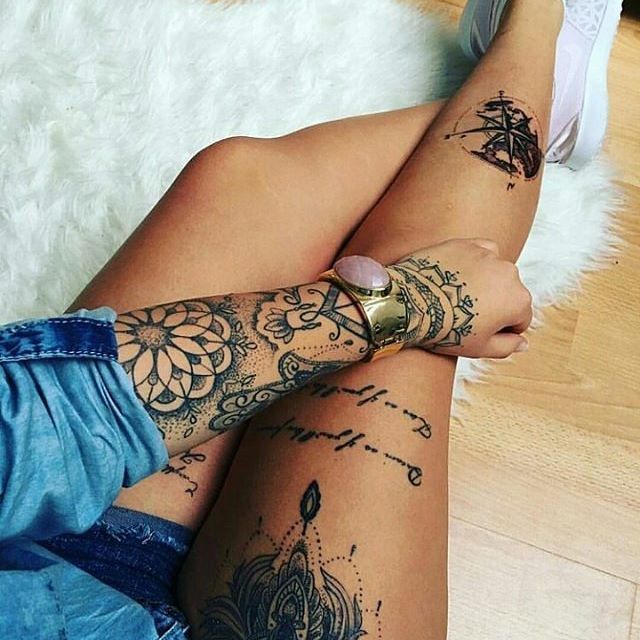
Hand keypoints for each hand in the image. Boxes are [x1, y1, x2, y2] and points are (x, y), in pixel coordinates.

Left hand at [388, 238, 532, 358]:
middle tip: (464, 314)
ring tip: (456, 296)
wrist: (410, 303)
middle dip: (494, 303)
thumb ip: (507, 347)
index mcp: (518, 301)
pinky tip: (456, 276)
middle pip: (508, 293)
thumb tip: (523, 342)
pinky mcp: (467, 244)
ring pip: (494, 272)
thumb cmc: (444, 329)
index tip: (480, 330)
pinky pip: (479, 252)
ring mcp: (489, 255)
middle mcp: (510, 274)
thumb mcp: (479, 348)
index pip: (520, 318)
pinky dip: (472, 262)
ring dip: (483, 282)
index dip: (501, 329)